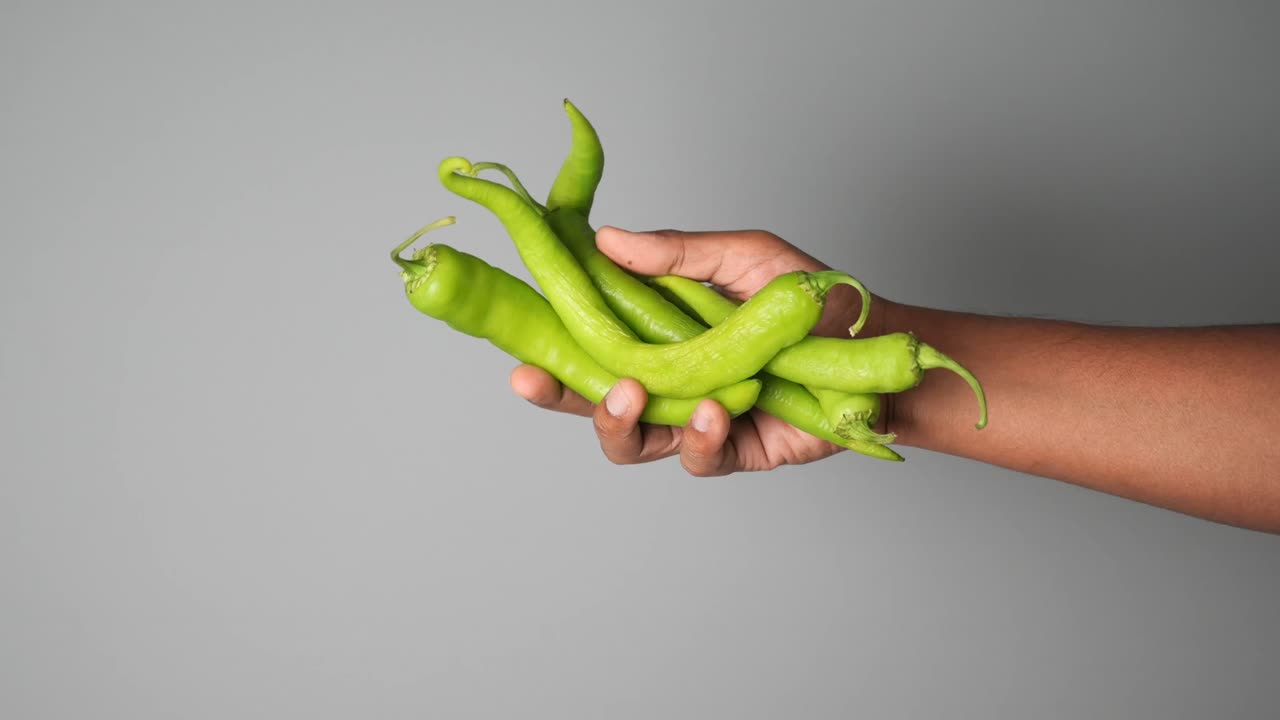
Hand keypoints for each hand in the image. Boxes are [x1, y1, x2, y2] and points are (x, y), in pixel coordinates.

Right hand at [510, 226, 880, 475]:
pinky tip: (713, 411)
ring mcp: (695, 420)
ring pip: (632, 442)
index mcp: (656, 333)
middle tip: (533, 379)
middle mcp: (667, 380)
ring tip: (630, 393)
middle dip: (555, 393)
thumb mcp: (742, 258)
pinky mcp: (733, 450)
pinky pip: (700, 458)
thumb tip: (607, 239)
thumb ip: (677, 256)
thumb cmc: (808, 298)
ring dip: (616, 422)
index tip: (514, 331)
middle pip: (591, 398)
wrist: (876, 345)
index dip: (545, 340)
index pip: (587, 340)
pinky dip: (700, 436)